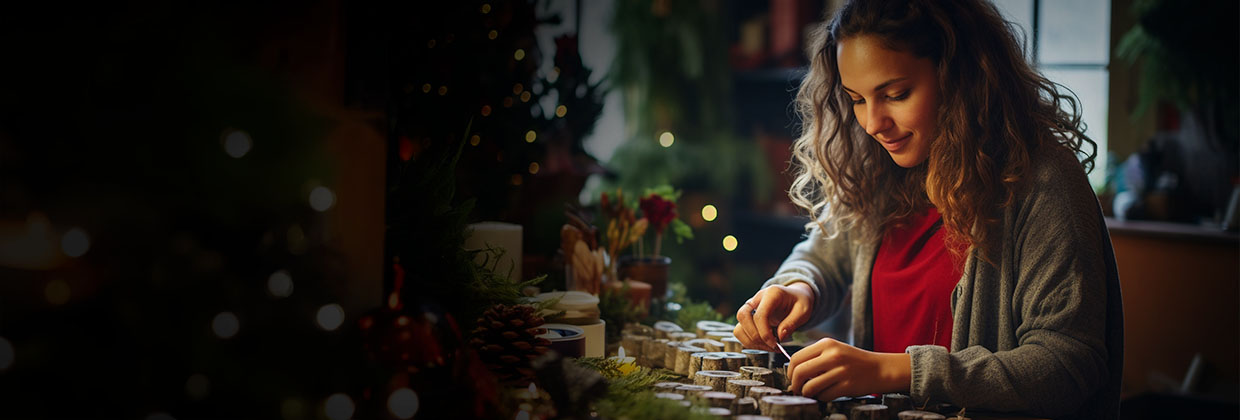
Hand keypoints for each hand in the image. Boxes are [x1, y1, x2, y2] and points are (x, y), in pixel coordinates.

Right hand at [733, 282, 814, 350]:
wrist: (796, 296)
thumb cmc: (800, 302)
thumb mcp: (803, 311)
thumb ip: (792, 323)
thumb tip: (779, 337)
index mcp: (771, 294)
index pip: (759, 315)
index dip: (765, 333)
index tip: (775, 344)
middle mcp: (757, 298)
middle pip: (743, 317)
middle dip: (755, 336)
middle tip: (771, 346)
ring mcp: (750, 307)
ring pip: (738, 326)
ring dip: (751, 341)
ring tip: (769, 347)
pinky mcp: (748, 317)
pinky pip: (740, 331)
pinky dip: (750, 342)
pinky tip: (764, 344)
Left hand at [787, 337, 910, 399]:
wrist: (880, 369)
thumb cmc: (853, 361)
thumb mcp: (834, 350)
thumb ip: (815, 357)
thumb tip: (793, 372)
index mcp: (827, 344)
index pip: (797, 358)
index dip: (789, 371)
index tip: (791, 378)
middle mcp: (833, 355)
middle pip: (799, 372)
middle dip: (794, 384)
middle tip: (796, 389)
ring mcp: (840, 371)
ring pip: (810, 387)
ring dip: (807, 393)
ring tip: (811, 393)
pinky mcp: (847, 385)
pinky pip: (824, 396)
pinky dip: (821, 398)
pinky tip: (826, 394)